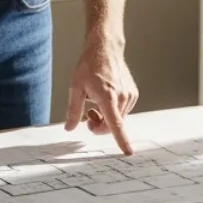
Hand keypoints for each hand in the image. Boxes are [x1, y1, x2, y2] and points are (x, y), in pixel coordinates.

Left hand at [66, 37, 137, 153]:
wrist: (105, 49)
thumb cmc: (89, 66)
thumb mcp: (75, 87)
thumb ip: (73, 110)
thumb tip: (69, 128)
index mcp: (108, 96)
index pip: (116, 123)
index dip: (121, 139)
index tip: (128, 152)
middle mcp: (122, 97)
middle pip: (112, 126)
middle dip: (99, 126)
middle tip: (88, 116)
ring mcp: (130, 95)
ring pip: (118, 120)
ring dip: (106, 119)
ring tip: (95, 105)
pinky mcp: (133, 94)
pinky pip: (123, 112)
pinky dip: (113, 112)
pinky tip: (105, 100)